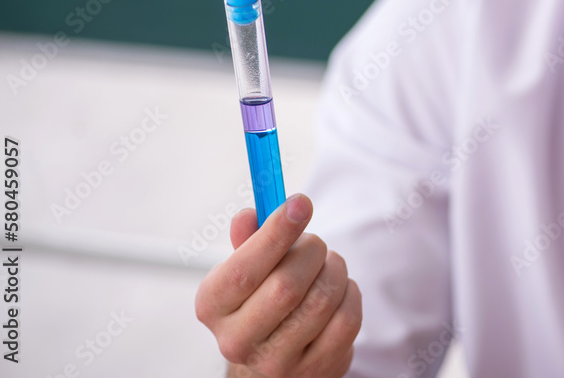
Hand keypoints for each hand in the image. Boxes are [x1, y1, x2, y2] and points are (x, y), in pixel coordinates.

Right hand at [195, 194, 361, 377]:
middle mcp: (237, 340)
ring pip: (322, 300)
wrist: (276, 358)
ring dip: (334, 270)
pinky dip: (350, 294)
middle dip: (311, 251)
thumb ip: (249, 240)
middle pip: (286, 286)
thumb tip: (248, 216)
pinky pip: (347, 319)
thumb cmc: (261, 299)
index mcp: (213, 306)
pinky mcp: (315, 369)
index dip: (275, 233)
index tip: (301, 203)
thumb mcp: (246, 269)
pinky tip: (339, 291)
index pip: (244, 269)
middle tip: (315, 243)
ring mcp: (277, 362)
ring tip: (328, 265)